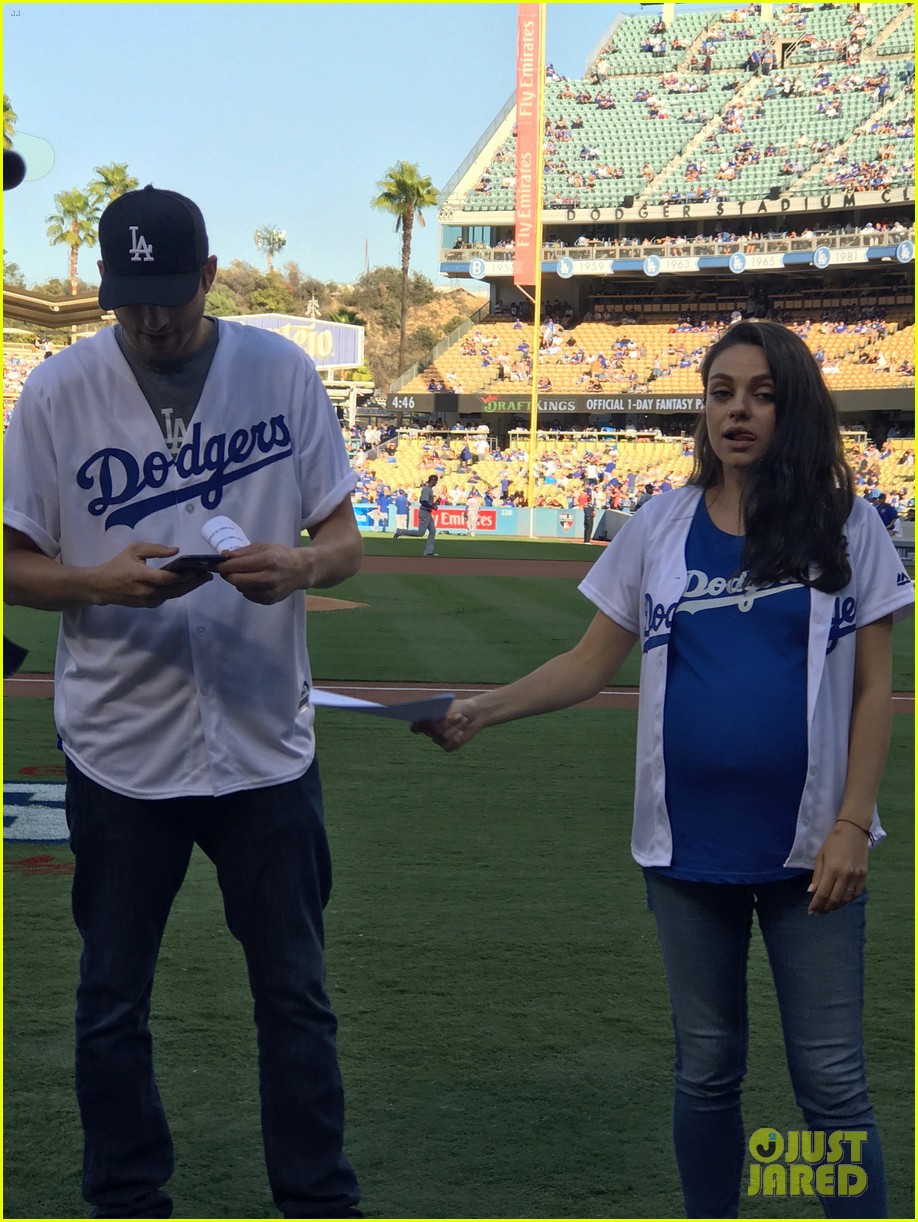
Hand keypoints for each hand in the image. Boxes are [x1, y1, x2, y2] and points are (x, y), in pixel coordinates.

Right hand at [94, 543, 212, 607]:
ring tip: (203, 579)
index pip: (167, 579)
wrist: (101, 586)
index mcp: (141, 576)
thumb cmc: (117, 565)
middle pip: (175, 589)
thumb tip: (176, 551)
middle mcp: (147, 591)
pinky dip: (179, 591)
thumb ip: (155, 549)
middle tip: (208, 574)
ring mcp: (149, 600)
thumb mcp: (133, 550)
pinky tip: (189, 584)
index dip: (183, 576)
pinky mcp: (149, 605)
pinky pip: (168, 597)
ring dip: (189, 587)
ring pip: (174, 595)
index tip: (197, 569)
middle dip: (193, 582)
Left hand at [216, 543, 306, 604]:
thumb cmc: (281, 555)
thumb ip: (243, 552)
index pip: (237, 566)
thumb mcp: (263, 548)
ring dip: (238, 581)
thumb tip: (224, 555)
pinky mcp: (270, 600)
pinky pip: (249, 595)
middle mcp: (269, 578)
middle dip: (228, 575)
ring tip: (245, 574)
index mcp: (267, 561)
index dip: (223, 566)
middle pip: (236, 580)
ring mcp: (270, 592)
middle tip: (227, 570)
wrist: (301, 570)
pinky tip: (253, 582)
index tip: (217, 564)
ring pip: (241, 589)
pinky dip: (247, 588)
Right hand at [411, 698, 481, 751]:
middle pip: (431, 732)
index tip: (424, 720)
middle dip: (443, 723)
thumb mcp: (450, 706)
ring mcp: (438, 740)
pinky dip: (456, 738)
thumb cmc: (460, 707)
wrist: (474, 714)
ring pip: (441, 738)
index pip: (415, 727)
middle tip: (452, 715)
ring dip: (453, 727)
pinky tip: (461, 732)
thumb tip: (434, 720)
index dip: (416, 726)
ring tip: (463, 718)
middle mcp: (430, 731)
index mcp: (426, 719)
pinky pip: (448, 746)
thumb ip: (440, 712)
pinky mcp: (448, 747)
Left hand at [806, 821, 868, 914]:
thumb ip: (817, 875)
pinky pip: (856, 894)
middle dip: (825, 908)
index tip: (811, 911)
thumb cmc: (833, 842)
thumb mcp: (820, 856)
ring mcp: (857, 876)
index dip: (816, 905)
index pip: (823, 893)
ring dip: (836, 906)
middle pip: (835, 899)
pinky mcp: (864, 876)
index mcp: (832, 869)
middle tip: (818, 912)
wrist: (853, 831)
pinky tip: (841, 901)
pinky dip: (848, 900)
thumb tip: (812, 892)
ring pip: (846, 899)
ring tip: (828, 908)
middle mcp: (845, 875)